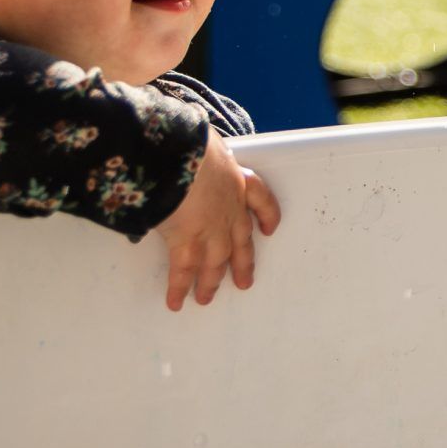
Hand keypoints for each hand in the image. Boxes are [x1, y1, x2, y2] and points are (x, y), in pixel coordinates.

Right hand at [154, 133, 277, 310]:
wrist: (178, 158)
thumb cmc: (190, 145)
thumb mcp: (207, 146)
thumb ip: (205, 158)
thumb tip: (192, 153)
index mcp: (238, 182)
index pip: (261, 200)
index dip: (267, 216)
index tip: (270, 229)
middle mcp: (230, 211)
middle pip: (241, 243)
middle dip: (242, 264)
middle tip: (244, 282)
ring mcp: (211, 231)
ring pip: (214, 264)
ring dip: (210, 283)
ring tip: (205, 298)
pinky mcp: (186, 243)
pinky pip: (183, 272)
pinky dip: (178, 288)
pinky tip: (175, 302)